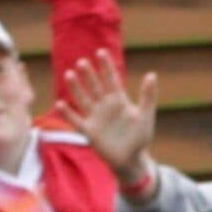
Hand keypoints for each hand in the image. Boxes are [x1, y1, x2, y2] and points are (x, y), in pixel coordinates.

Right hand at [63, 52, 161, 192]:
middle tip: (82, 61)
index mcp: (119, 100)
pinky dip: (68, 113)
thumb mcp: (145, 116)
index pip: (111, 79)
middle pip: (95, 86)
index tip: (101, 52)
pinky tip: (59, 103)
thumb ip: (147, 96)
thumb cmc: (140, 137)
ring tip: (69, 74)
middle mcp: (105, 106)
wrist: (130, 160)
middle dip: (89, 74)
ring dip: (76, 88)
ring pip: (83, 99)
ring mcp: (96, 117)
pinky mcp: (89, 131)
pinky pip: (76, 120)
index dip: (106, 66)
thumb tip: (152, 74)